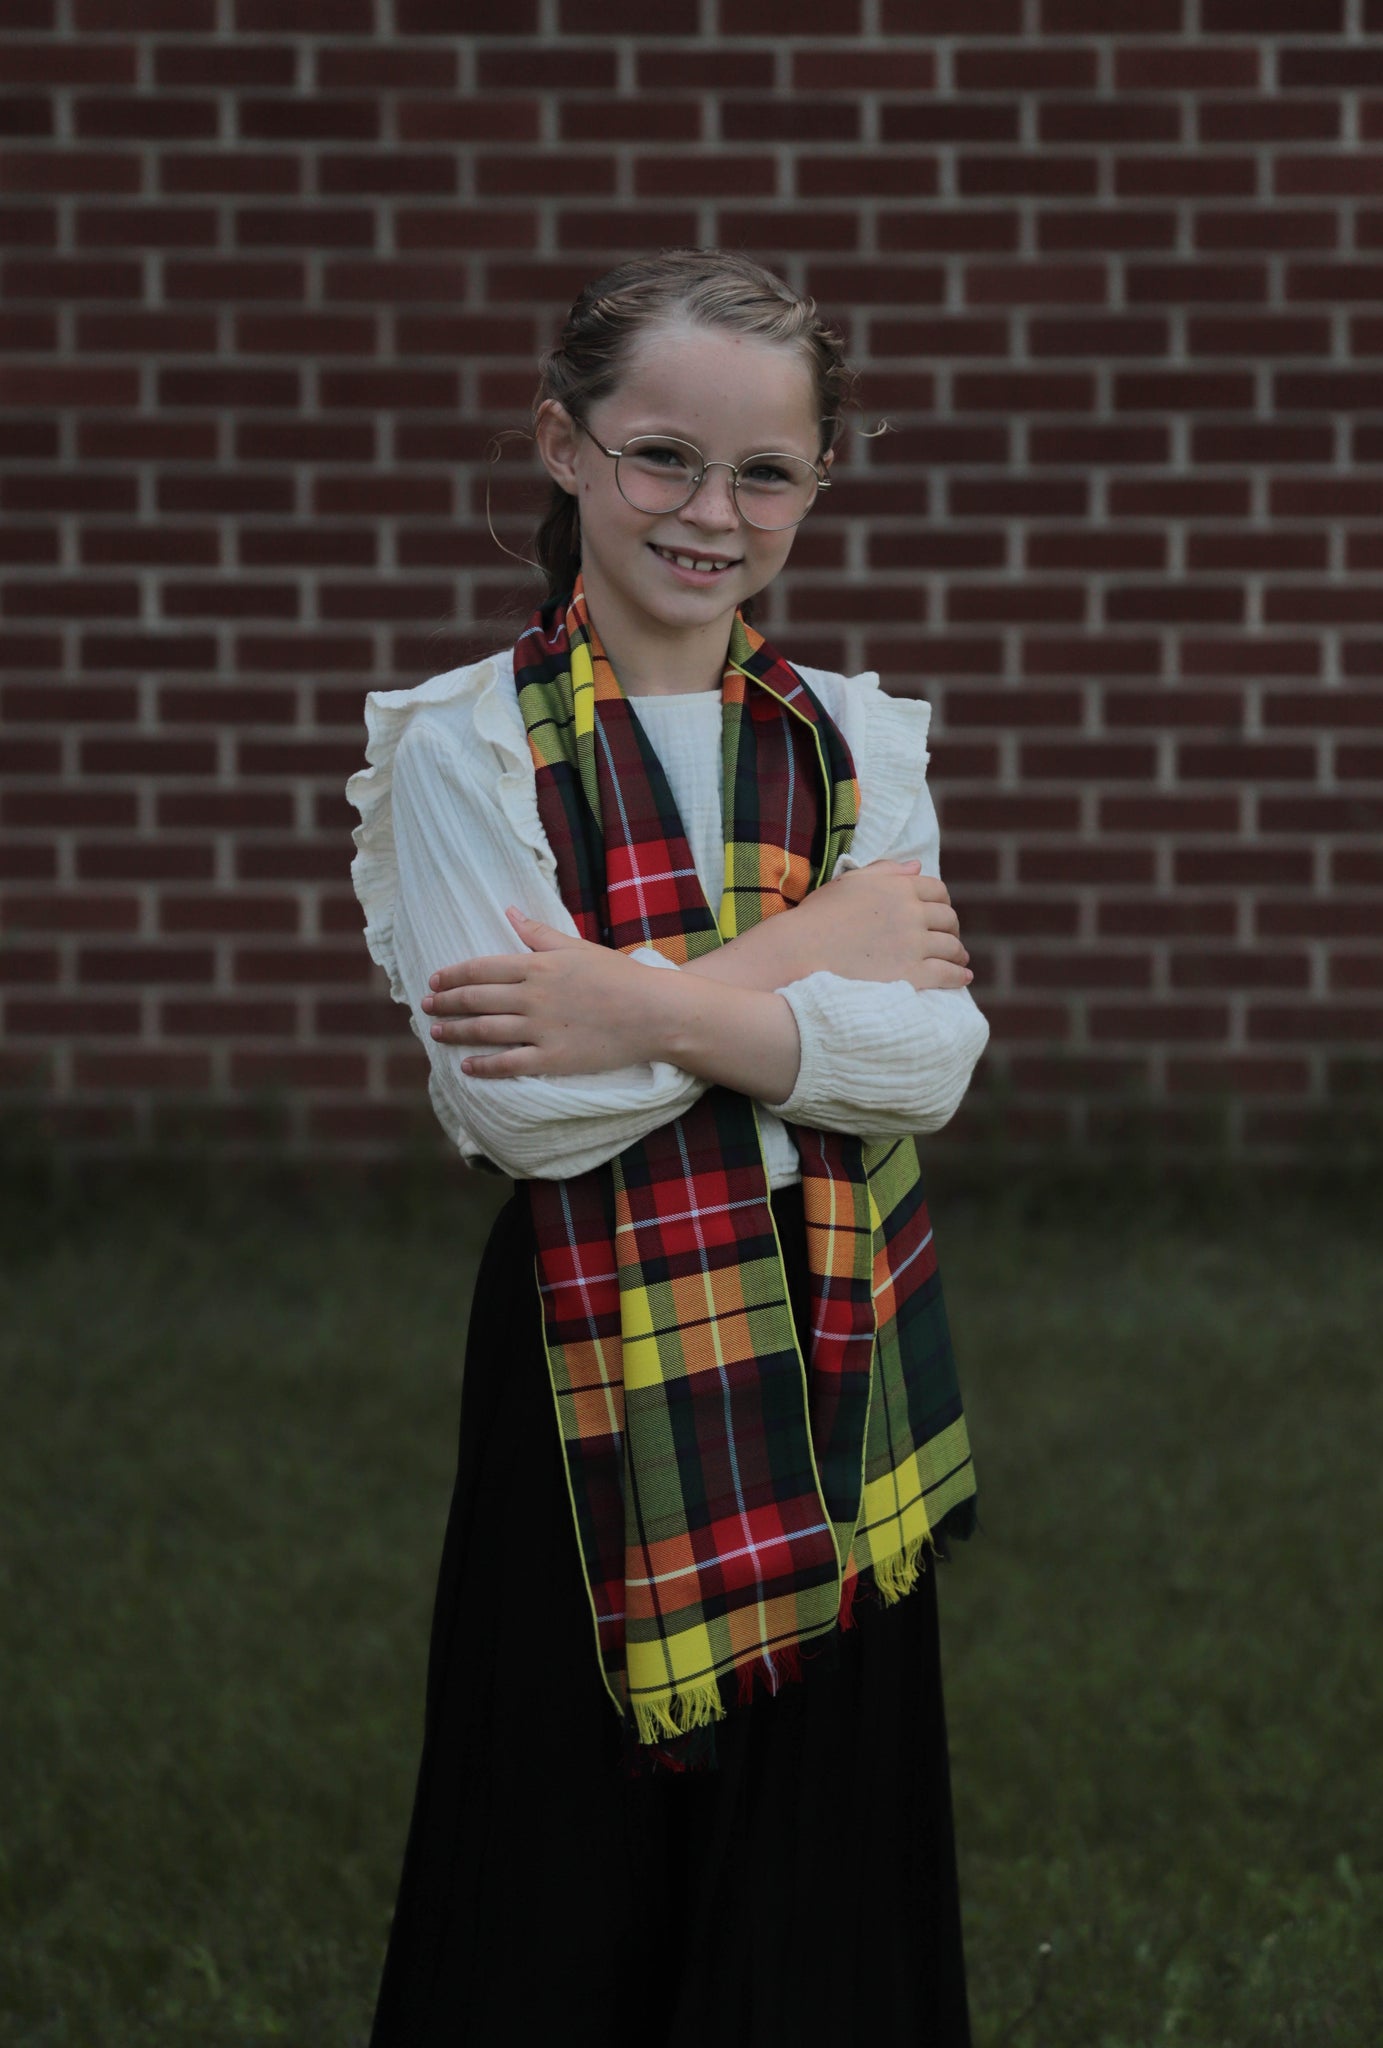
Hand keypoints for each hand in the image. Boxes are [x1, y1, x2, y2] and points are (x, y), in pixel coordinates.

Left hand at [422, 908, 674, 1078]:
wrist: (654, 1012)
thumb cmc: (618, 977)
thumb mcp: (577, 948)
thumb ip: (538, 933)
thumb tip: (508, 912)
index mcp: (537, 966)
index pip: (480, 969)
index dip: (452, 975)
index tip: (434, 980)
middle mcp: (532, 997)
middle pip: (475, 999)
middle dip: (445, 1002)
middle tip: (425, 1005)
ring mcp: (540, 1029)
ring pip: (484, 1031)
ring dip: (455, 1031)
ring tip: (436, 1032)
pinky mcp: (553, 1058)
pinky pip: (508, 1064)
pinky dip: (483, 1065)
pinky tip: (466, 1067)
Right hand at [812, 860, 972, 989]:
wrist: (800, 951)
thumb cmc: (819, 916)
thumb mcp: (850, 883)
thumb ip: (886, 872)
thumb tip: (917, 866)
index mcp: (898, 887)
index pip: (937, 890)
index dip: (943, 902)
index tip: (941, 914)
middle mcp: (911, 912)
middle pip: (948, 918)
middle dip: (951, 928)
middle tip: (950, 938)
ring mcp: (913, 944)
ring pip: (951, 947)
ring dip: (958, 953)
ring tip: (959, 960)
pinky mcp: (911, 974)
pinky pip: (946, 974)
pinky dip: (958, 976)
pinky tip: (962, 978)